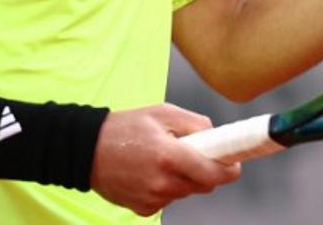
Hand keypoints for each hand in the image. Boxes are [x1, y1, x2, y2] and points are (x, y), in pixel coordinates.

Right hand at [90, 104, 241, 216]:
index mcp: (169, 156)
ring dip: (185, 178)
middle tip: (194, 153)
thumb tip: (215, 136)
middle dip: (206, 170)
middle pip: (204, 185)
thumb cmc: (125, 127)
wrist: (87, 150)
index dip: (229, 168)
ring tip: (164, 159)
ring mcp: (153, 199)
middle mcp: (163, 182)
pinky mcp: (144, 209)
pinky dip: (167, 187)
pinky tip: (150, 172)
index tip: (235, 163)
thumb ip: (195, 123)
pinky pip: (168, 199)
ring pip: (187, 192)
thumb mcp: (162, 113)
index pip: (214, 173)